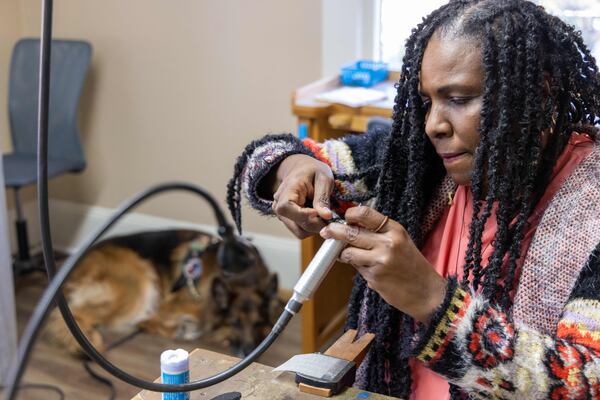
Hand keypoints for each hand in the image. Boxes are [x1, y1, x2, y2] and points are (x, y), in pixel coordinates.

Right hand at [269, 154, 334, 238]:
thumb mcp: (323, 178)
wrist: (301, 170)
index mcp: (287, 189)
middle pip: (296, 224)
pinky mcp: (287, 221)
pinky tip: (317, 216)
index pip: (287, 208)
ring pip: (299, 231)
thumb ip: (323, 197)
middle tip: (329, 215)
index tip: (320, 213)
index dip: (304, 215)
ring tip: (322, 214)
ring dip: (314, 227)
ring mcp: (281, 214)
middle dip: (316, 223)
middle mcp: (279, 204)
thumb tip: (326, 216)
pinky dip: (311, 228)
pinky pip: (300, 231)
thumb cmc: (313, 171)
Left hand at [320, 206, 446, 322]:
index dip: (349, 215)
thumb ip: (377, 234)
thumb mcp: (400, 242)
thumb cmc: (411, 266)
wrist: (427, 293)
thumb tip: (349, 227)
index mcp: (395, 230)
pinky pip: (356, 268)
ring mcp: (380, 261)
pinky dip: (357, 268)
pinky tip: (369, 271)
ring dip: (343, 254)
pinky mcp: (374, 278)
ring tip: (349, 256)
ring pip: (348, 252)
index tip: (343, 219)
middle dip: (334, 231)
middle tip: (326, 231)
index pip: (364, 213)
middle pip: (350, 232)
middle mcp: (388, 243)